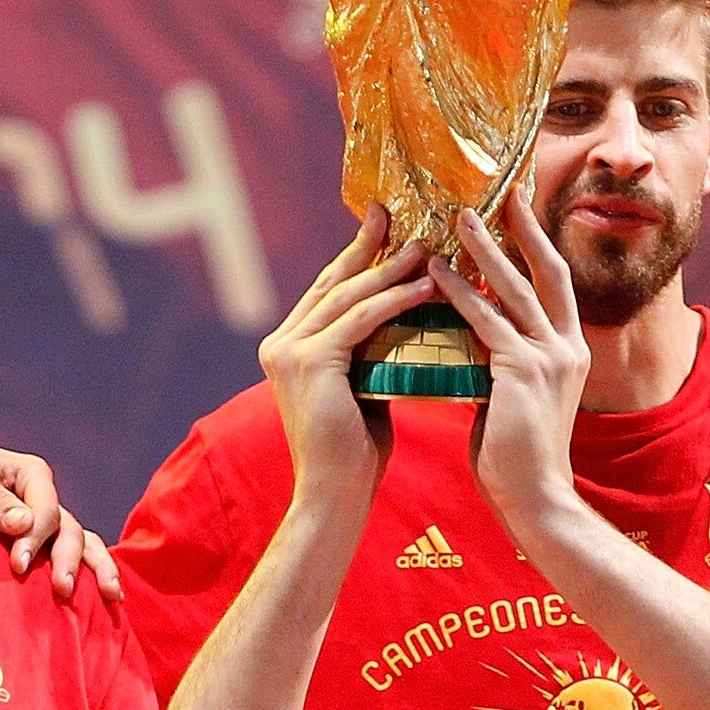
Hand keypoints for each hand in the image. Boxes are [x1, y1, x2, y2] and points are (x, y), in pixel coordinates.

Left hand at [0, 441, 122, 603]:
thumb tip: (24, 525)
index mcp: (33, 475)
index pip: (47, 512)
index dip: (36, 539)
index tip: (17, 565)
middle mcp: (44, 497)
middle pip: (70, 530)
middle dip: (69, 561)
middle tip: (61, 590)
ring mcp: (44, 521)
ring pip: (81, 543)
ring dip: (97, 568)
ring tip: (112, 596)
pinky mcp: (37, 542)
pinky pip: (66, 553)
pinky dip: (89, 571)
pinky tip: (103, 596)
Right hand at [260, 204, 434, 512]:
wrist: (335, 498)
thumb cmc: (356, 455)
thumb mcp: (362, 389)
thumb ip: (369, 355)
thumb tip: (404, 326)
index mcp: (288, 347)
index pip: (328, 290)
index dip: (357, 257)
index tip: (386, 225)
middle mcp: (281, 343)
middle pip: (334, 281)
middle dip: (370, 245)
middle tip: (401, 211)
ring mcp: (290, 351)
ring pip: (349, 296)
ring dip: (392, 267)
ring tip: (428, 244)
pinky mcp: (310, 364)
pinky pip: (361, 321)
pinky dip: (395, 301)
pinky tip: (426, 286)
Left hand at [438, 194, 592, 518]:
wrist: (536, 499)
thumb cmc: (517, 458)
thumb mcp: (515, 398)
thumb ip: (502, 363)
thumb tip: (472, 338)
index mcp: (569, 351)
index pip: (555, 285)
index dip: (538, 245)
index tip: (519, 209)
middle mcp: (567, 347)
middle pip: (547, 270)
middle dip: (524, 226)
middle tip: (501, 189)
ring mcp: (549, 358)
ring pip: (515, 288)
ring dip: (486, 247)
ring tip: (457, 215)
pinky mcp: (523, 373)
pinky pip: (487, 322)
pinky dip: (461, 293)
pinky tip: (436, 272)